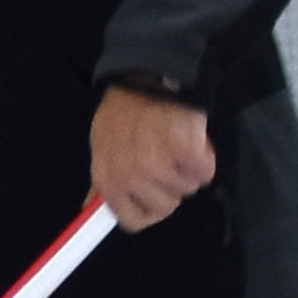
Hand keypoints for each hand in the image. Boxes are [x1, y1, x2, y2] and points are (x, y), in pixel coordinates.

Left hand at [90, 85, 215, 230]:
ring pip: (187, 188)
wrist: (147, 77)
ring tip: (174, 143)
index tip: (155, 199)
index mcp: (108, 179)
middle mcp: (131, 177)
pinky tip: (191, 139)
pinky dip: (204, 157)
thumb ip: (104, 181)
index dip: (148, 211)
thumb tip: (93, 208)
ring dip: (187, 169)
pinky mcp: (185, 151)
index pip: (132, 220)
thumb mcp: (103, 147)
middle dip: (170, 186)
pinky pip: (205, 172)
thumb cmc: (125, 111)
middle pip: (165, 207)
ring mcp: (159, 165)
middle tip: (166, 160)